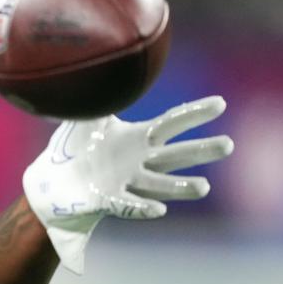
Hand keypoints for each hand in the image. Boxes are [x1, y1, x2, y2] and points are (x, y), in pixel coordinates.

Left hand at [22, 96, 234, 273]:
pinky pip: (129, 205)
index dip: (194, 113)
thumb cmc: (74, 149)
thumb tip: (105, 72)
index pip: (171, 123)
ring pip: (160, 184)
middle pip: (176, 154)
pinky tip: (159, 210)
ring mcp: (127, 182)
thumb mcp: (87, 120)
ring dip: (180, 186)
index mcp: (137, 138)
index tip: (220, 103)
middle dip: (201, 150)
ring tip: (203, 187)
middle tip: (228, 145)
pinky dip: (142, 208)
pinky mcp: (109, 200)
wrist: (54, 183)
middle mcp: (139, 162)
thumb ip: (99, 99)